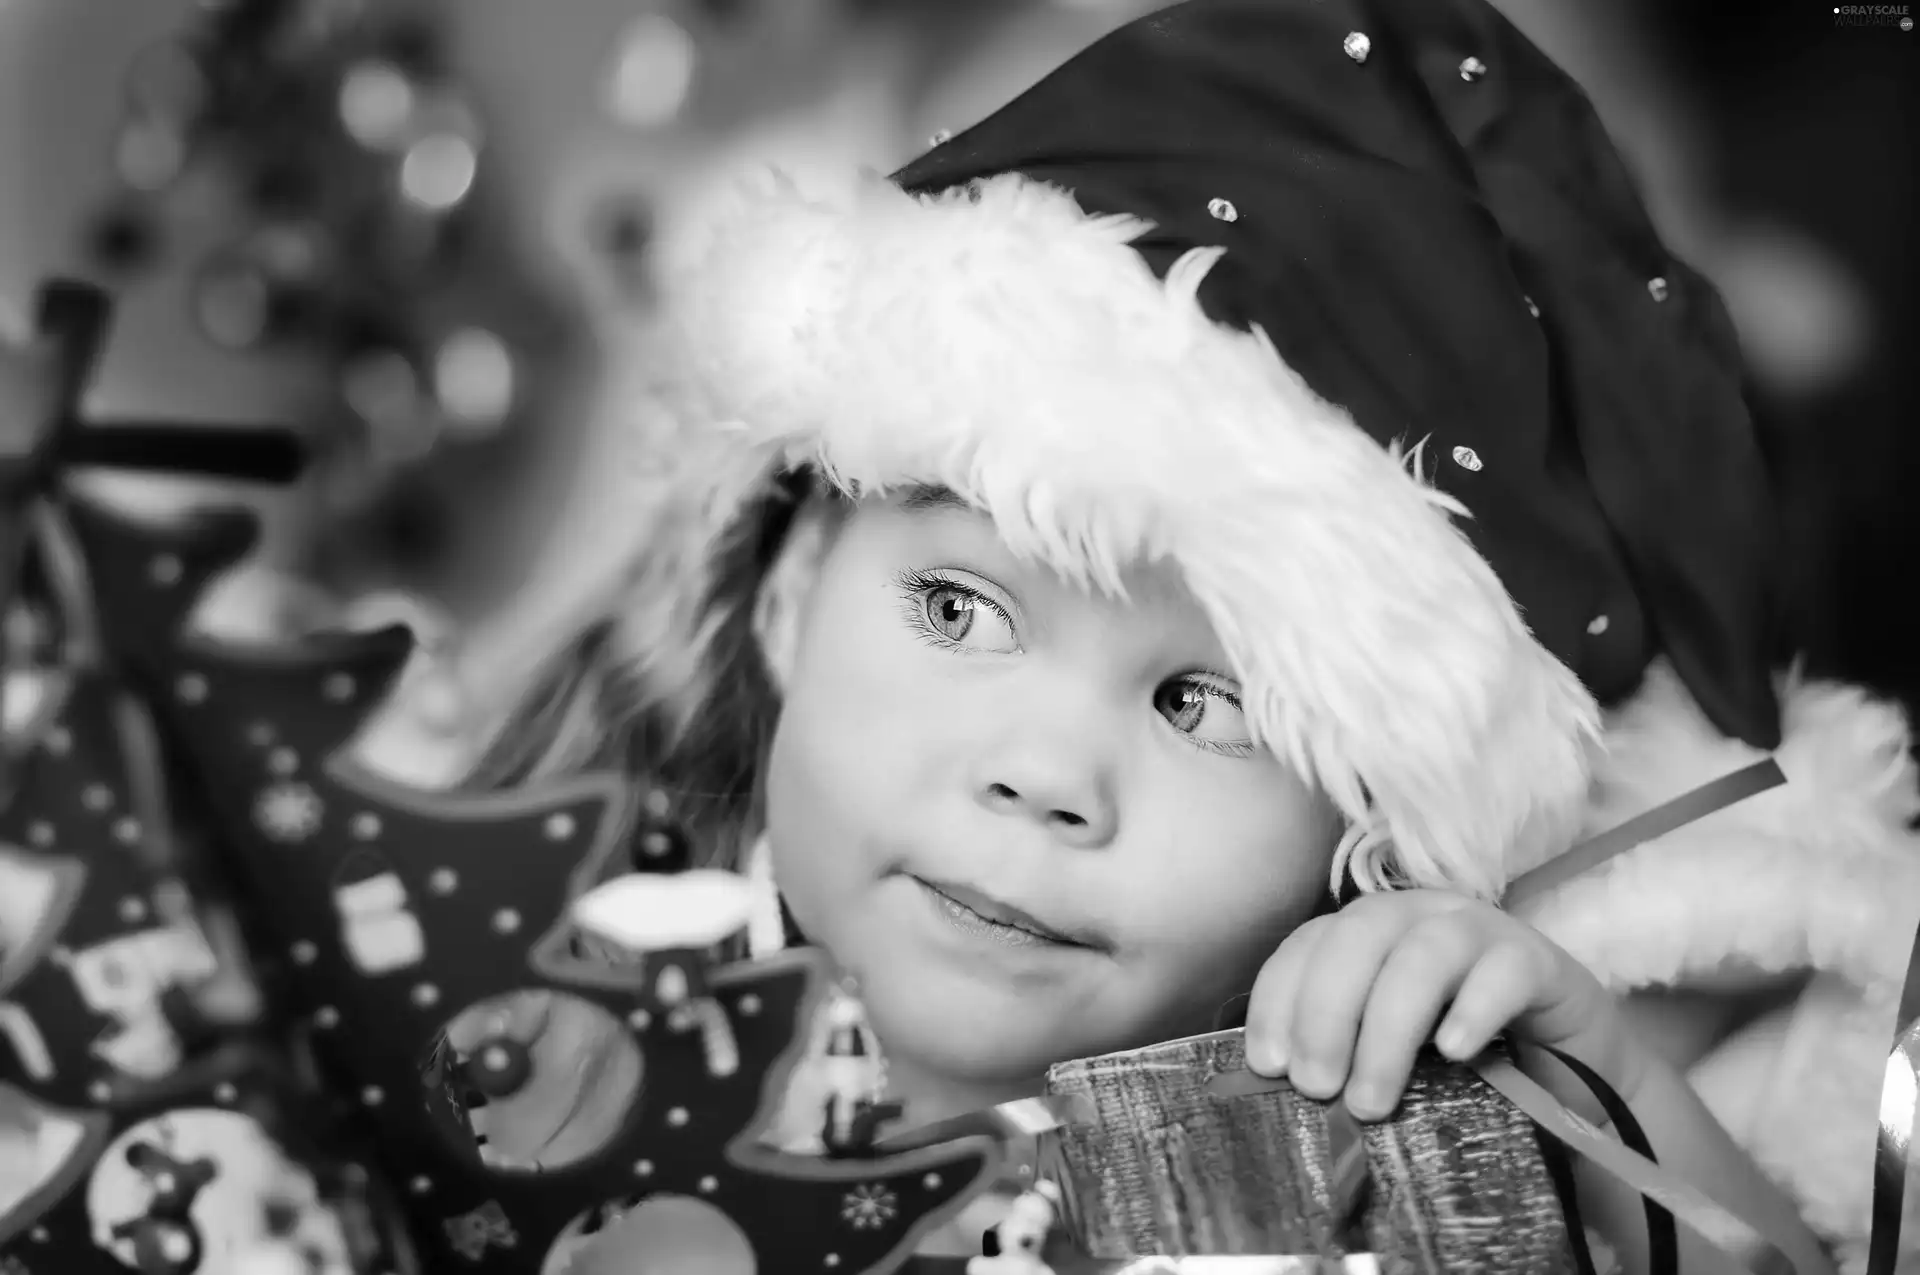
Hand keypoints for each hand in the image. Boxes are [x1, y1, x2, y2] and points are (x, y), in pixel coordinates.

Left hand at [1243, 889, 1618, 1120]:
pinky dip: (1472, 1010)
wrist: (1572, 1076)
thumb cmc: (1463, 1065)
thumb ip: (1341, 1056)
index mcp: (1372, 931)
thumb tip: (1282, 1085)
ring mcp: (1483, 932)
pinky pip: (1504, 972)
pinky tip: (1453, 1054)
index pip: (1309, 943)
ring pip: (1424, 955)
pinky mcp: (1542, 963)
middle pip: (1358, 937)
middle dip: (1326, 1012)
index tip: (1268, 1065)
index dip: (1280, 998)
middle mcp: (1420, 916)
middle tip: (1317, 1087)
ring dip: (1388, 1029)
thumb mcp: (1390, 1059)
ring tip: (1371, 1100)